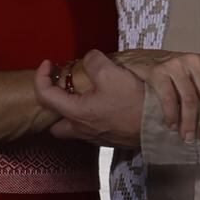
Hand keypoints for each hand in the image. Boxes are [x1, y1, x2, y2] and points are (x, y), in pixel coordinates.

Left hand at [30, 50, 148, 148]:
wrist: (158, 126)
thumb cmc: (132, 101)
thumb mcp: (110, 72)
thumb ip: (93, 61)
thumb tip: (89, 59)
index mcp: (75, 112)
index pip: (44, 95)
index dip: (41, 76)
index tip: (49, 63)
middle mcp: (81, 130)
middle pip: (55, 124)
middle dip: (55, 107)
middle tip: (64, 90)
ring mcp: (97, 138)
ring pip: (75, 128)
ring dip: (75, 112)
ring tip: (86, 95)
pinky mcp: (111, 140)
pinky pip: (93, 129)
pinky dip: (92, 117)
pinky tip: (105, 105)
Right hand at [124, 48, 199, 140]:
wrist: (139, 60)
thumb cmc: (173, 73)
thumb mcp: (195, 74)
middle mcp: (195, 61)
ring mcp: (176, 64)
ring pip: (190, 99)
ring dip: (189, 123)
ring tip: (188, 137)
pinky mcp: (158, 71)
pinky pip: (168, 98)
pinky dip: (172, 116)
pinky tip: (172, 126)